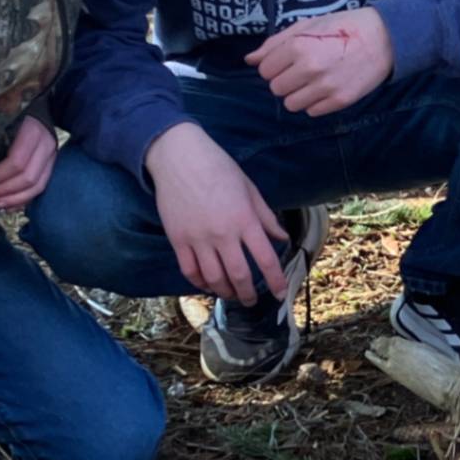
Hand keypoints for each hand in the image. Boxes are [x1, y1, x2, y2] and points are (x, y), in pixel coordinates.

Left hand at [0, 115, 57, 209]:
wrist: (41, 107)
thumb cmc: (15, 113)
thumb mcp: (3, 120)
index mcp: (33, 132)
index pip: (17, 162)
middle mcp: (47, 146)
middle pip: (28, 177)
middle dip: (5, 190)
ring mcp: (52, 157)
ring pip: (37, 186)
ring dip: (15, 199)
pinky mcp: (51, 166)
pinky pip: (40, 188)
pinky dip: (24, 199)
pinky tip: (9, 205)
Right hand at [144, 122, 293, 302]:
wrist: (178, 157)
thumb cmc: (218, 168)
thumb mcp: (249, 188)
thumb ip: (265, 217)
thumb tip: (281, 238)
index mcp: (244, 219)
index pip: (265, 259)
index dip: (276, 281)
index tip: (281, 294)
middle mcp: (223, 234)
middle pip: (239, 276)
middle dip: (248, 294)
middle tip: (252, 301)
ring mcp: (198, 239)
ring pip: (214, 278)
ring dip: (225, 292)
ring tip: (231, 295)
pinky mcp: (178, 240)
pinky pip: (190, 271)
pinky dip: (200, 283)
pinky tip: (208, 285)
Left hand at [248, 8, 393, 116]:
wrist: (384, 37)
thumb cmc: (342, 27)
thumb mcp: (307, 26)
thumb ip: (275, 43)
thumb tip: (250, 60)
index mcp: (297, 47)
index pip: (265, 70)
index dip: (274, 65)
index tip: (288, 60)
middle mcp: (309, 69)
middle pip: (276, 89)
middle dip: (285, 80)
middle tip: (302, 70)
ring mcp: (325, 87)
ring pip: (291, 104)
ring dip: (298, 94)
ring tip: (313, 81)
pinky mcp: (340, 101)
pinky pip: (312, 112)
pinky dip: (315, 102)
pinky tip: (327, 87)